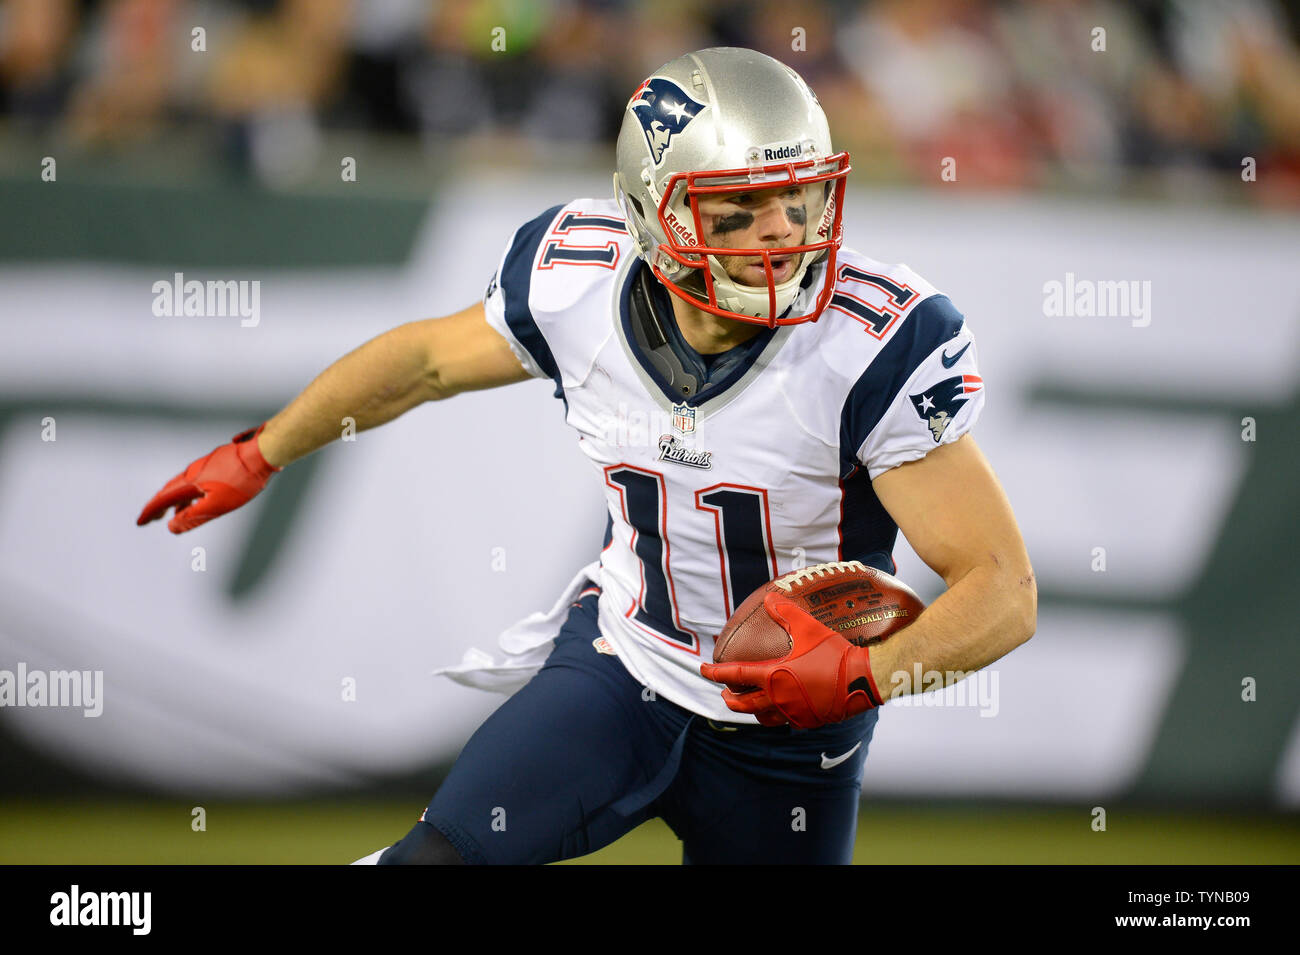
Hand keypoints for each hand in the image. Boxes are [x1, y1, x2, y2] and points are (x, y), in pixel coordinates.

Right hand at [136, 424, 279, 533]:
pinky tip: (201, 496)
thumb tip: (171, 527)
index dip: (151, 512)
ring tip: (174, 513)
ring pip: (185, 485)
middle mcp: (194, 471)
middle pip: (171, 490)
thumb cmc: (243, 479)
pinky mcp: (219, 463)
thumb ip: (194, 517)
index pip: (164, 499)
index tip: (140, 522)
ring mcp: (206, 465)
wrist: (263, 452)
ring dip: (176, 500)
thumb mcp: (218, 504)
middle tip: (151, 519)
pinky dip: (192, 492)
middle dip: (160, 506)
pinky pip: (198, 480)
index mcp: (191, 482)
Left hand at [700, 591, 882, 728]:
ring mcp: (794, 713)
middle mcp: (779, 699)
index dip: (715, 672)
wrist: (862, 680)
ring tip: (749, 704)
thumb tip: (769, 598)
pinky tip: (781, 709)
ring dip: (751, 711)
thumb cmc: (834, 653)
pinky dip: (777, 715)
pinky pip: (786, 721)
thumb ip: (787, 613)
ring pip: (763, 718)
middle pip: (744, 705)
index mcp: (774, 677)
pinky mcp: (809, 721)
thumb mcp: (809, 629)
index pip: (736, 674)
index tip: (702, 669)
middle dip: (730, 699)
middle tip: (724, 693)